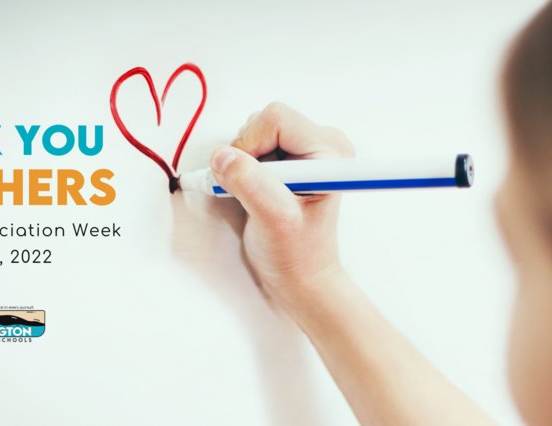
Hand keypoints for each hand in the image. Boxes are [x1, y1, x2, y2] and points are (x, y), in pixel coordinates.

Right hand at [210, 102, 354, 314]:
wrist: (300, 276)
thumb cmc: (297, 254)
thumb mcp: (273, 221)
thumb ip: (250, 184)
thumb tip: (222, 155)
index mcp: (329, 150)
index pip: (275, 118)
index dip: (250, 145)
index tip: (247, 180)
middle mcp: (320, 142)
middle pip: (262, 121)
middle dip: (246, 154)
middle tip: (252, 192)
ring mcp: (303, 149)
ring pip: (253, 132)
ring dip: (244, 162)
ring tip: (257, 195)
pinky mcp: (288, 159)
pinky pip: (252, 146)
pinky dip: (243, 167)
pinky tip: (254, 192)